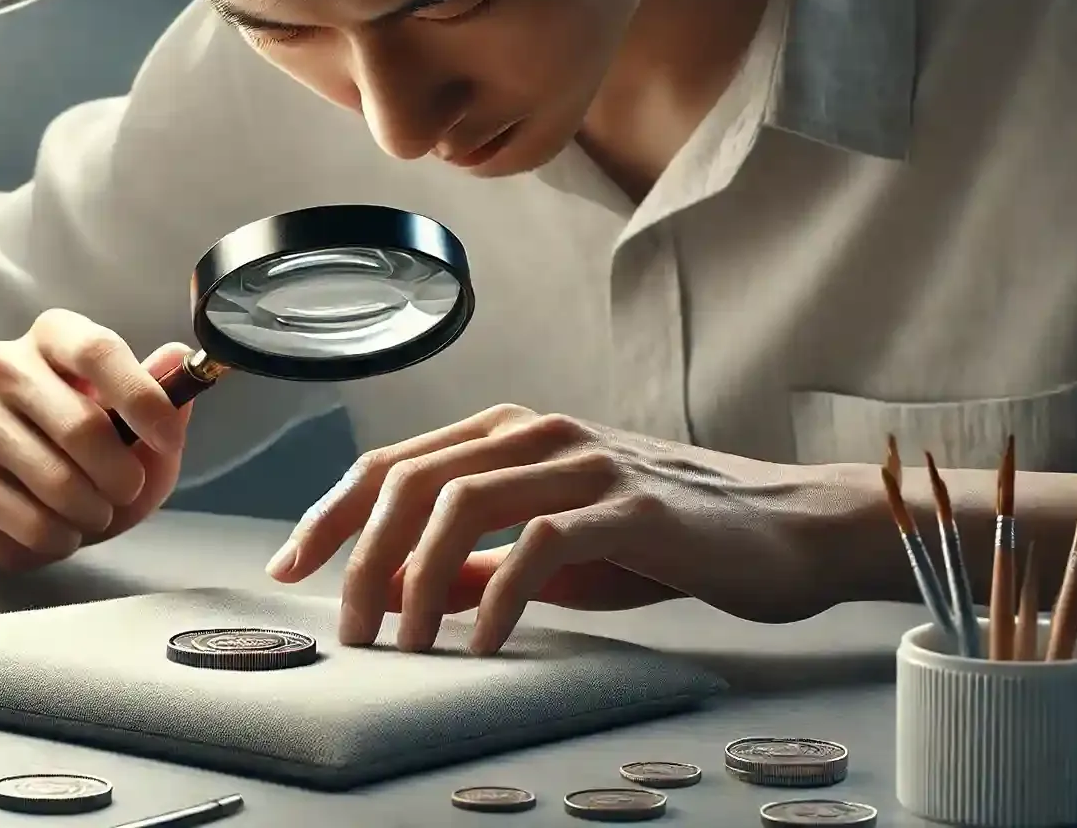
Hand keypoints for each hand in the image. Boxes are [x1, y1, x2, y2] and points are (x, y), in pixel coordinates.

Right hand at [0, 309, 191, 569]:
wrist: (5, 476)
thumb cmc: (86, 443)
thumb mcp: (138, 421)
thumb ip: (164, 395)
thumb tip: (179, 358)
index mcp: (54, 334)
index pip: (97, 352)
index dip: (141, 399)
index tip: (169, 441)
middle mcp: (3, 364)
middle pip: (81, 425)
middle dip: (122, 476)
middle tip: (127, 490)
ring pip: (56, 482)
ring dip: (94, 512)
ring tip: (94, 510)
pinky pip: (29, 522)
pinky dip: (61, 538)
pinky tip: (59, 528)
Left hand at [267, 404, 824, 653]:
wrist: (784, 529)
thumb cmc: (665, 538)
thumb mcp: (554, 547)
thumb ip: (479, 560)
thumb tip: (408, 591)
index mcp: (509, 432)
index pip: (391, 465)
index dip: (332, 515)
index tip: (291, 567)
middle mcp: (535, 432)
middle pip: (411, 482)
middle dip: (361, 556)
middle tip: (348, 627)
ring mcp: (583, 462)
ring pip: (462, 505)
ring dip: (417, 583)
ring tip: (405, 644)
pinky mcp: (629, 504)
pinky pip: (538, 545)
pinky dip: (497, 597)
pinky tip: (479, 644)